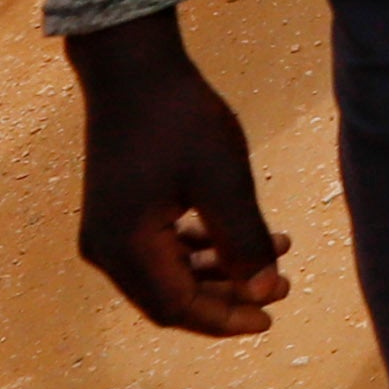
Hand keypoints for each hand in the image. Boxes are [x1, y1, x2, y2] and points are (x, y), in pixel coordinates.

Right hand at [65, 13, 291, 336]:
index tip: (271, 318)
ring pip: (169, 272)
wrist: (133, 69)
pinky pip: (161, 247)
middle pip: (171, 296)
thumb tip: (266, 292)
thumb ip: (244, 241)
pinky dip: (202, 247)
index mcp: (125, 248)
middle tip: (282, 287)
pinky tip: (242, 233)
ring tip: (278, 252)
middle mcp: (106, 248)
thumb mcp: (223, 180)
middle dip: (228, 296)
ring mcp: (108, 230)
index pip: (177, 307)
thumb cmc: (178, 118)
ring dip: (221, 269)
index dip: (225, 319)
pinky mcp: (118, 211)